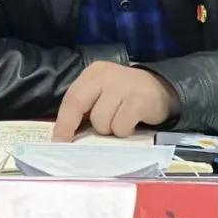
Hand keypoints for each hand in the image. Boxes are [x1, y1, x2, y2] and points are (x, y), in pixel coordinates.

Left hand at [52, 62, 179, 140]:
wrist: (160, 89)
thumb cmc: (125, 96)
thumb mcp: (103, 94)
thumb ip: (86, 107)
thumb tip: (65, 135)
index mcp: (93, 73)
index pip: (71, 98)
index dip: (63, 123)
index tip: (58, 142)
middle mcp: (106, 75)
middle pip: (79, 104)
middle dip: (74, 127)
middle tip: (77, 144)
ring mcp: (123, 86)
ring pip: (101, 121)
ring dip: (108, 129)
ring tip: (118, 122)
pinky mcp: (138, 100)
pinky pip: (120, 127)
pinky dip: (124, 131)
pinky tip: (131, 123)